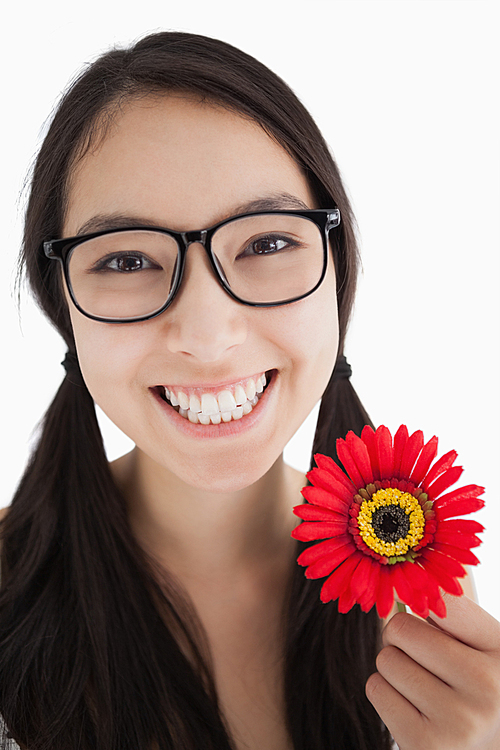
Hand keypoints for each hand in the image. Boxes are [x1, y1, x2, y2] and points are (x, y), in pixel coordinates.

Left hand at [365, 592, 499, 749]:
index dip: (423, 603)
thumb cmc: (476, 692)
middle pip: (401, 628)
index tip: (424, 613)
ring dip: (394, 671)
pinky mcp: (425, 745)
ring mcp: (457, 720)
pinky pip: (376, 689)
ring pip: (386, 659)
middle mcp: (488, 687)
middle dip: (402, 641)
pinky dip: (387, 696)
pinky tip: (415, 711)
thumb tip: (414, 576)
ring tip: (424, 691)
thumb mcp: (482, 649)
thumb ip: (454, 614)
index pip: (445, 600)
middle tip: (425, 662)